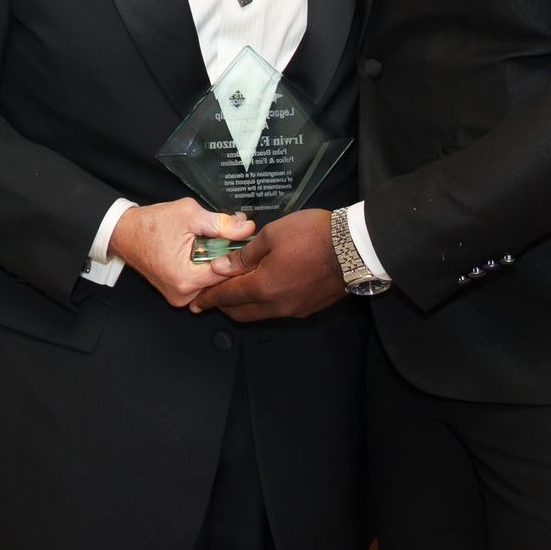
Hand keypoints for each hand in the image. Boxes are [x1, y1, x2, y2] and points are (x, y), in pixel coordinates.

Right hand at [109, 200, 253, 308]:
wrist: (124, 233)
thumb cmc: (150, 224)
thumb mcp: (188, 214)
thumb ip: (221, 223)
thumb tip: (246, 229)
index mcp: (186, 279)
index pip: (229, 273)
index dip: (238, 253)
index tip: (243, 238)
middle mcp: (183, 295)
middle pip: (222, 280)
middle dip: (228, 258)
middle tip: (228, 237)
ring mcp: (179, 297)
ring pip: (213, 283)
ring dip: (217, 263)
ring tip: (212, 243)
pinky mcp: (177, 294)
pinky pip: (202, 283)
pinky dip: (206, 268)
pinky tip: (203, 253)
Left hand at [188, 209, 344, 321]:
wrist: (354, 248)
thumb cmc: (311, 235)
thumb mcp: (272, 235)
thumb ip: (244, 255)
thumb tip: (221, 267)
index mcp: (263, 287)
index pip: (228, 296)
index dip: (210, 298)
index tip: (196, 301)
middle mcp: (276, 306)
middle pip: (242, 312)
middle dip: (224, 306)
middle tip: (212, 298)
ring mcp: (294, 309)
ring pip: (259, 314)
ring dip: (244, 306)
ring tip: (235, 293)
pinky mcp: (308, 309)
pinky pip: (277, 311)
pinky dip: (263, 304)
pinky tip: (263, 290)